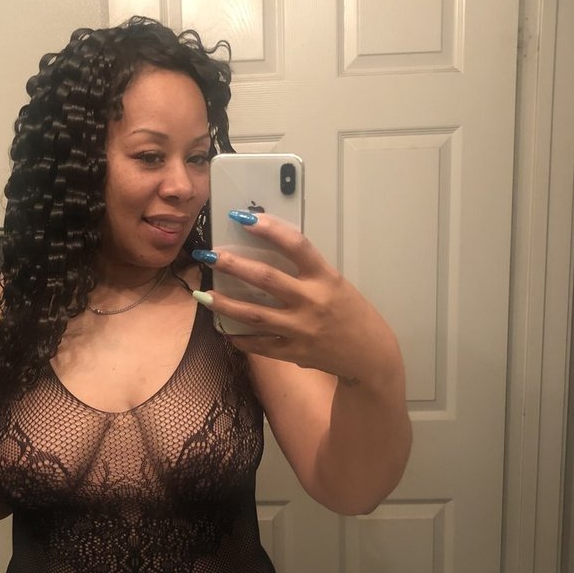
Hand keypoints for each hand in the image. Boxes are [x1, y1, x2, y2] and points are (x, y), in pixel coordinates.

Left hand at [195, 212, 399, 383]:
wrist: (370, 355)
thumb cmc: (351, 312)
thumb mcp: (335, 284)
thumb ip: (306, 271)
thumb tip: (266, 250)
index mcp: (326, 278)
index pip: (296, 245)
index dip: (269, 228)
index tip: (243, 217)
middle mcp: (313, 301)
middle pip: (266, 279)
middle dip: (233, 265)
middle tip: (208, 254)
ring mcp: (302, 329)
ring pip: (255, 315)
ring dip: (225, 304)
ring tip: (203, 295)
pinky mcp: (295, 352)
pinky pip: (261, 345)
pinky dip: (241, 338)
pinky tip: (225, 330)